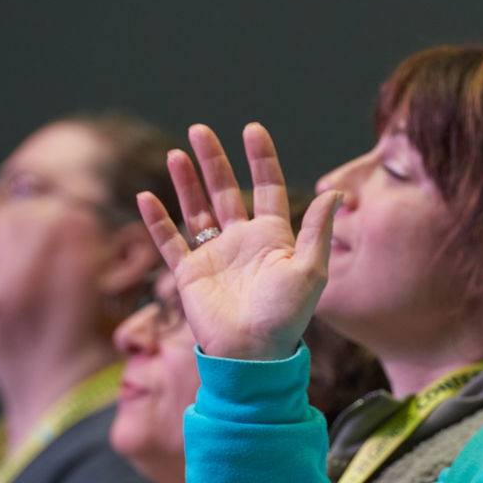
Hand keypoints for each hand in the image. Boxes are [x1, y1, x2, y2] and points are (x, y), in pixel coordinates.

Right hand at [137, 122, 341, 360]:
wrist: (253, 353)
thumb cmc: (286, 315)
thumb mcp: (310, 269)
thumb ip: (318, 229)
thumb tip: (336, 191)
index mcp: (274, 237)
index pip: (267, 187)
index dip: (260, 158)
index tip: (252, 130)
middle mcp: (242, 240)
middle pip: (226, 190)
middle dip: (214, 160)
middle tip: (201, 129)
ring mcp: (214, 255)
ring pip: (197, 209)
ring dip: (186, 182)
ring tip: (175, 153)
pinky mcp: (190, 273)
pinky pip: (169, 241)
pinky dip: (157, 220)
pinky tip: (147, 196)